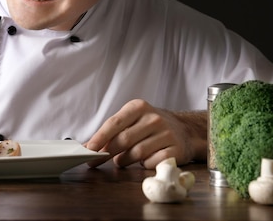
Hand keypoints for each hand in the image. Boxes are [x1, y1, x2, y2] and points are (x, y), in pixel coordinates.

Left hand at [85, 99, 205, 168]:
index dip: (99, 138)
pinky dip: (142, 165)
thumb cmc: (150, 126)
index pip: (114, 123)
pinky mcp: (176, 150)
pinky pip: (151, 162)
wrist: (185, 131)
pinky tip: (142, 161)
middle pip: (124, 140)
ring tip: (120, 160)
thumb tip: (88, 146)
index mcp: (138, 107)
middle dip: (108, 152)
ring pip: (136, 153)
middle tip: (97, 160)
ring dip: (124, 160)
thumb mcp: (132, 121)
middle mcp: (153, 118)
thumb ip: (111, 132)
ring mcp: (166, 134)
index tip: (88, 149)